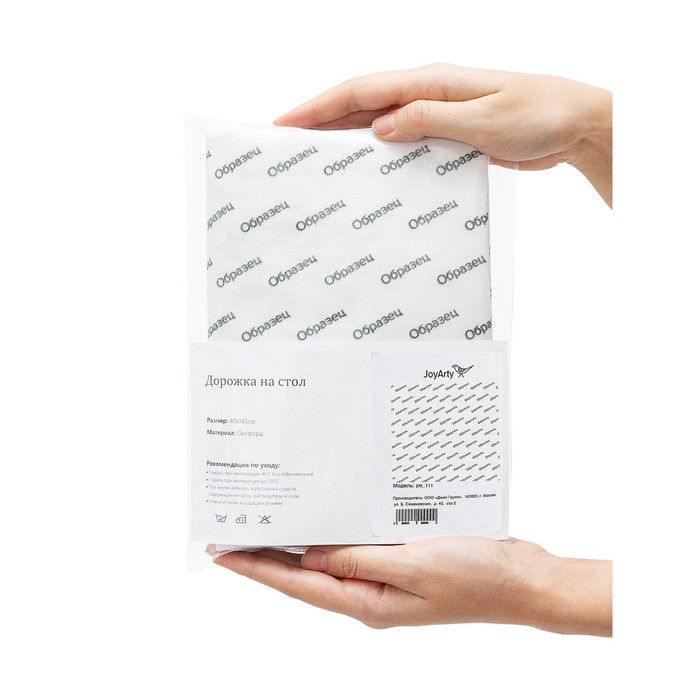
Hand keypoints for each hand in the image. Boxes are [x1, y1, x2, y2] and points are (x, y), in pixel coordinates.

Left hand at [214, 536, 611, 635]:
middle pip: (308, 572)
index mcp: (367, 603)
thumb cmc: (476, 577)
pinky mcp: (403, 560)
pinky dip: (339, 530)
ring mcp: (387, 577)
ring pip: (332, 556)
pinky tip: (329, 513)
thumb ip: (357, 560)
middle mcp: (370, 593)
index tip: (225, 554)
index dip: (259, 568)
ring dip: (303, 538)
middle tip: (237, 530)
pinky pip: (360, 544)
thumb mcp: (412, 566)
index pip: (299, 584)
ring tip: (271, 518)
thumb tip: (309, 554)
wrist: (524, 580)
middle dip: (271, 552)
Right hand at [275, 63, 611, 205]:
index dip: (319, 106)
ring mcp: (436, 112)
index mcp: (431, 81)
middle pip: (361, 105)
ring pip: (378, 123)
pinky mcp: (447, 133)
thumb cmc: (539, 113)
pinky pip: (402, 141)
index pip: (362, 91)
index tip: (286, 122)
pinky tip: (366, 171)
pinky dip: (379, 153)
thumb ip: (431, 120)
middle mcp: (427, 93)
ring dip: (345, 138)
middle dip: (320, 121)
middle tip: (286, 143)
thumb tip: (382, 128)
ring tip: (314, 159)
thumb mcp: (485, 118)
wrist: (575, 123)